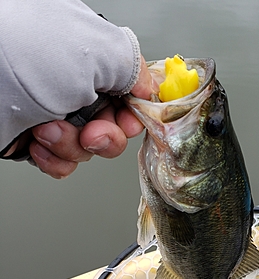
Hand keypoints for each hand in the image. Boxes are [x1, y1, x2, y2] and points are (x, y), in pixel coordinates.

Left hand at [28, 56, 153, 178]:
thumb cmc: (26, 57)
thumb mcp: (95, 53)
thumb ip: (132, 67)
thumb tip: (150, 85)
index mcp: (93, 62)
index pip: (131, 96)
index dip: (134, 116)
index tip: (127, 123)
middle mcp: (77, 88)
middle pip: (114, 128)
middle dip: (105, 138)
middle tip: (88, 134)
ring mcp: (58, 115)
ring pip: (87, 149)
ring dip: (71, 148)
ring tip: (46, 130)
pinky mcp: (38, 140)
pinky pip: (64, 163)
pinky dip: (55, 162)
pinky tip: (38, 145)